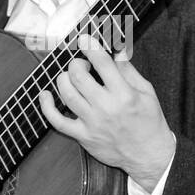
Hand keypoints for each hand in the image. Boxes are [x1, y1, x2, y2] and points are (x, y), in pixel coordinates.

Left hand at [39, 35, 175, 189]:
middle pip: (79, 76)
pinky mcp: (83, 136)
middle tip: (82, 65)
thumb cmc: (149, 121)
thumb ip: (128, 70)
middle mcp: (106, 108)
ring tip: (71, 77)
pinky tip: (45, 95)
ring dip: (64, 79)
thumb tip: (115, 50)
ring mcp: (92, 123)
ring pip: (67, 94)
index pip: (102, 63)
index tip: (85, 39)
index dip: (91, 47)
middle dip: (77, 64)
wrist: (149, 155)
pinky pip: (57, 121)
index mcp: (124, 94)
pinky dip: (46, 107)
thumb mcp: (146, 91)